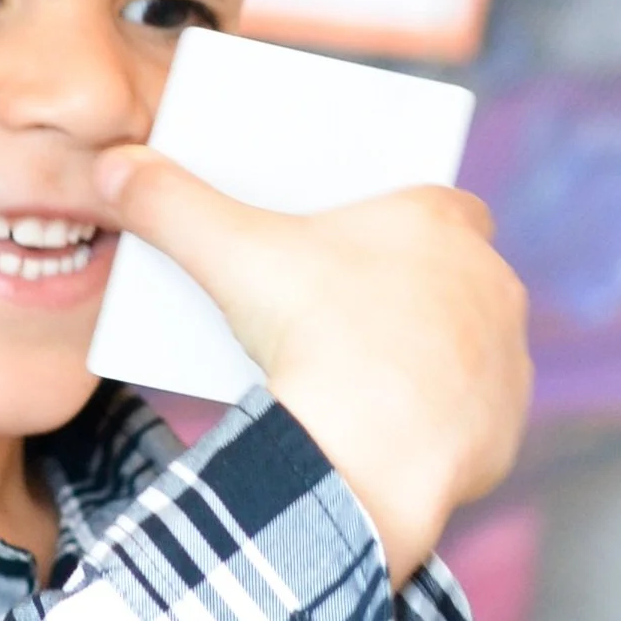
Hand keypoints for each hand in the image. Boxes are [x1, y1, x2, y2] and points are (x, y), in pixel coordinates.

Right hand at [94, 146, 531, 585]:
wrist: (364, 454)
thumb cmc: (309, 335)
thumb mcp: (224, 254)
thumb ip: (168, 202)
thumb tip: (113, 166)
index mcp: (443, 222)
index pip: (440, 202)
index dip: (401, 222)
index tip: (360, 244)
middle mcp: (492, 282)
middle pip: (455, 275)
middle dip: (416, 290)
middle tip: (348, 313)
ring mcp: (506, 358)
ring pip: (472, 347)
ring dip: (436, 356)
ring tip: (369, 377)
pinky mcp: (504, 427)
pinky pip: (476, 417)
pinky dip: (442, 423)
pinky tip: (399, 433)